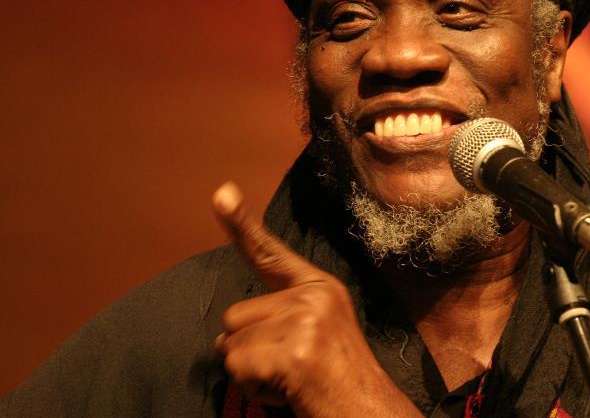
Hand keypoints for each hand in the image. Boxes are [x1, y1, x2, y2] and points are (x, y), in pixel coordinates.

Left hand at [212, 182, 421, 417]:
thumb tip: (227, 335)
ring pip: (232, 346)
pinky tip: (288, 392)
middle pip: (235, 316)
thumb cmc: (338, 383)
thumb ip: (280, 319)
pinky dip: (255, 389)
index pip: (270, 253)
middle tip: (289, 369)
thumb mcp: (317, 334)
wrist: (369, 412)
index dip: (240, 223)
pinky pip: (239, 367)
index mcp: (319, 288)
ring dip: (251, 373)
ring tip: (291, 381)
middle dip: (249, 351)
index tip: (221, 193)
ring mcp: (306, 320)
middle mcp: (314, 296)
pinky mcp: (295, 350)